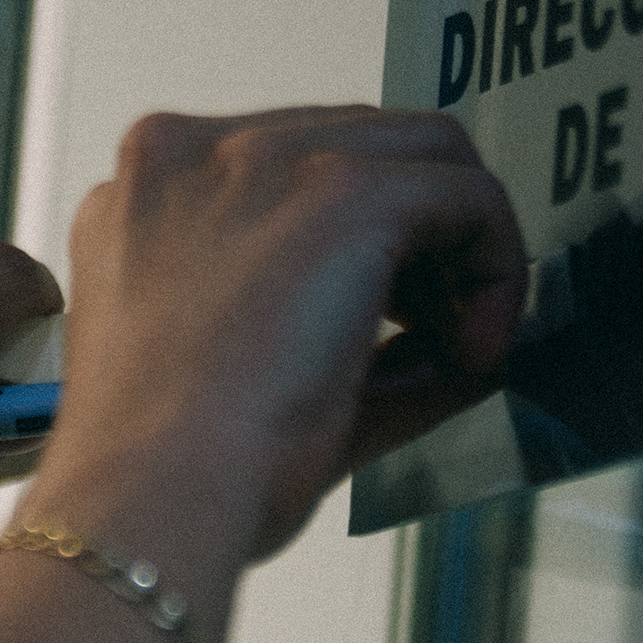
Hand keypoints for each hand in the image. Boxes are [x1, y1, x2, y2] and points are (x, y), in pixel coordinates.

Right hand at [34, 109, 524, 563]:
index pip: (285, 170)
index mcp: (148, 195)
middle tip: (432, 333)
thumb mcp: (235, 377)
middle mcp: (195, 155)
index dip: (354, 244)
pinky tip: (472, 347)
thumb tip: (448, 345)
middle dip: (412, 235)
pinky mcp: (345, 192)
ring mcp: (267, 162)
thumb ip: (331, 338)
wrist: (148, 498)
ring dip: (459, 245)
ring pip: (422, 153)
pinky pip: (467, 196)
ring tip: (455, 345)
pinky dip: (494, 268)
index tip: (383, 315)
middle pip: (357, 144)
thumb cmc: (161, 470)